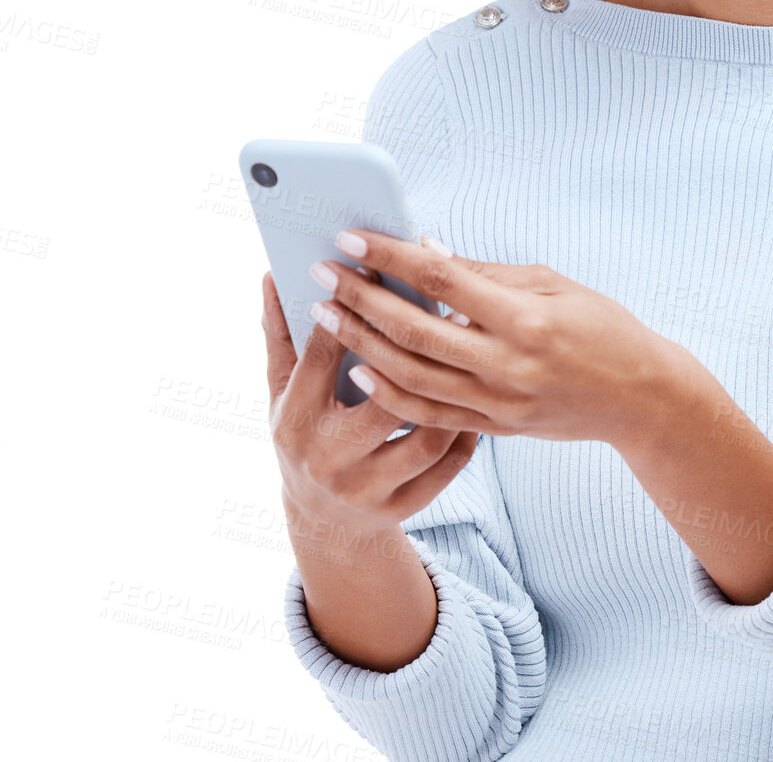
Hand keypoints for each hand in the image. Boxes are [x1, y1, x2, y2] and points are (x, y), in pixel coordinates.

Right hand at [260, 269, 478, 540]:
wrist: (322, 520)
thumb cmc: (304, 433)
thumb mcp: (281, 390)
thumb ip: (281, 333)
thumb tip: (273, 275)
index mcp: (296, 420)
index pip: (322, 359)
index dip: (350, 310)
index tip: (377, 270)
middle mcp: (329, 458)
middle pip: (382, 401)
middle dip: (416, 354)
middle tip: (451, 310)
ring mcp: (367, 488)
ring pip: (424, 437)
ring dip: (455, 394)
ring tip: (475, 351)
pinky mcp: (402, 507)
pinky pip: (447, 467)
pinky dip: (467, 433)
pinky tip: (481, 398)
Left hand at [307, 229, 682, 453]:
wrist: (641, 398)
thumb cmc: (602, 326)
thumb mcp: (553, 283)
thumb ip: (486, 272)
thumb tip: (425, 252)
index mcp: (526, 318)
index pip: (443, 282)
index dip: (392, 257)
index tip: (352, 237)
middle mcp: (509, 365)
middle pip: (416, 330)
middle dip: (361, 300)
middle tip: (321, 273)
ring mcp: (500, 403)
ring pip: (412, 376)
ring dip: (362, 344)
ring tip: (326, 315)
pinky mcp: (497, 428)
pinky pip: (430, 414)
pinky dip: (390, 392)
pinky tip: (359, 369)